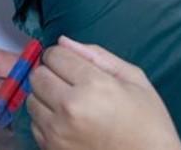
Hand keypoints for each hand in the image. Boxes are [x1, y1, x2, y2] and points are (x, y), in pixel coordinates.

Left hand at [28, 36, 180, 149]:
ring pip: (32, 99)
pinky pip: (34, 124)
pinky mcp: (51, 149)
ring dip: (46, 98)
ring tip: (71, 106)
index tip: (73, 66)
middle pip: (38, 75)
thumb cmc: (149, 124)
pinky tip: (68, 124)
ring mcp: (58, 131)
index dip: (63, 57)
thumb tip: (63, 41)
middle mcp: (70, 107)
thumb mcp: (135, 81)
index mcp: (94, 86)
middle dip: (52, 74)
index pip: (55, 55)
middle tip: (71, 85)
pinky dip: (47, 120)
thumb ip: (99, 56)